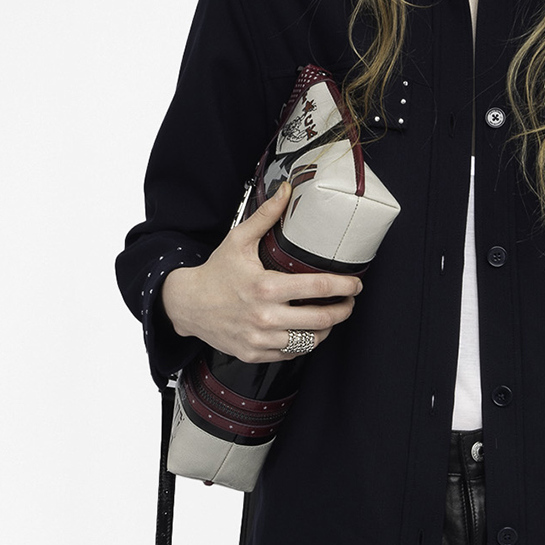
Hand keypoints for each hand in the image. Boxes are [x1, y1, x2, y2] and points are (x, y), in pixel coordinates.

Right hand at [160, 181, 362, 362]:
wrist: (188, 305)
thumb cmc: (216, 272)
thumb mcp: (239, 240)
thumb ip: (266, 217)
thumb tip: (286, 190)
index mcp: (266, 287)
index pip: (319, 288)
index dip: (345, 287)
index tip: (355, 285)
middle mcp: (266, 317)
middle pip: (322, 319)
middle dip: (343, 310)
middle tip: (349, 302)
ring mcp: (261, 339)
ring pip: (310, 341)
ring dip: (327, 329)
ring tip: (332, 317)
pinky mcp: (256, 354)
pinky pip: (292, 353)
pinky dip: (304, 343)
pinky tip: (308, 330)